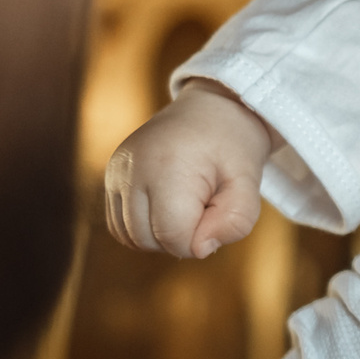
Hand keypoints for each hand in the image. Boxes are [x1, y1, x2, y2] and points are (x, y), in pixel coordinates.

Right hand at [102, 80, 273, 258]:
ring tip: (186, 204)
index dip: (201, 239)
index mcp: (167, 166)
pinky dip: (144, 228)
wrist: (213, 108)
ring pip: (129, 238)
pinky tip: (167, 206)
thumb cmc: (233, 147)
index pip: (172, 236)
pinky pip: (119, 225)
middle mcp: (132, 168)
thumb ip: (235, 221)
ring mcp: (116, 171)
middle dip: (180, 237)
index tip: (217, 211)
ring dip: (160, 236)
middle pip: (147, 240)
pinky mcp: (111, 174)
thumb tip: (199, 249)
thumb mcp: (249, 182)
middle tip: (205, 206)